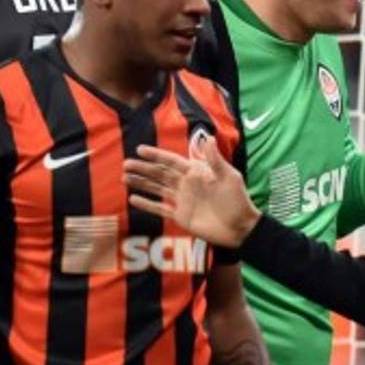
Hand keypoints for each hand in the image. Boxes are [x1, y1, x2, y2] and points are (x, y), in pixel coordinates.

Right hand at [123, 137, 260, 247]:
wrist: (240, 227)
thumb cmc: (237, 199)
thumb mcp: (229, 177)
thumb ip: (215, 160)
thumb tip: (208, 137)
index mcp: (197, 173)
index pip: (172, 161)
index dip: (157, 155)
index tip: (140, 149)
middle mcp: (187, 185)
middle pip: (161, 174)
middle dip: (144, 168)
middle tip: (126, 164)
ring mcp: (182, 201)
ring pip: (157, 189)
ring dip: (142, 183)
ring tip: (124, 177)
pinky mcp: (181, 216)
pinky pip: (160, 209)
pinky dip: (147, 204)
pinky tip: (133, 199)